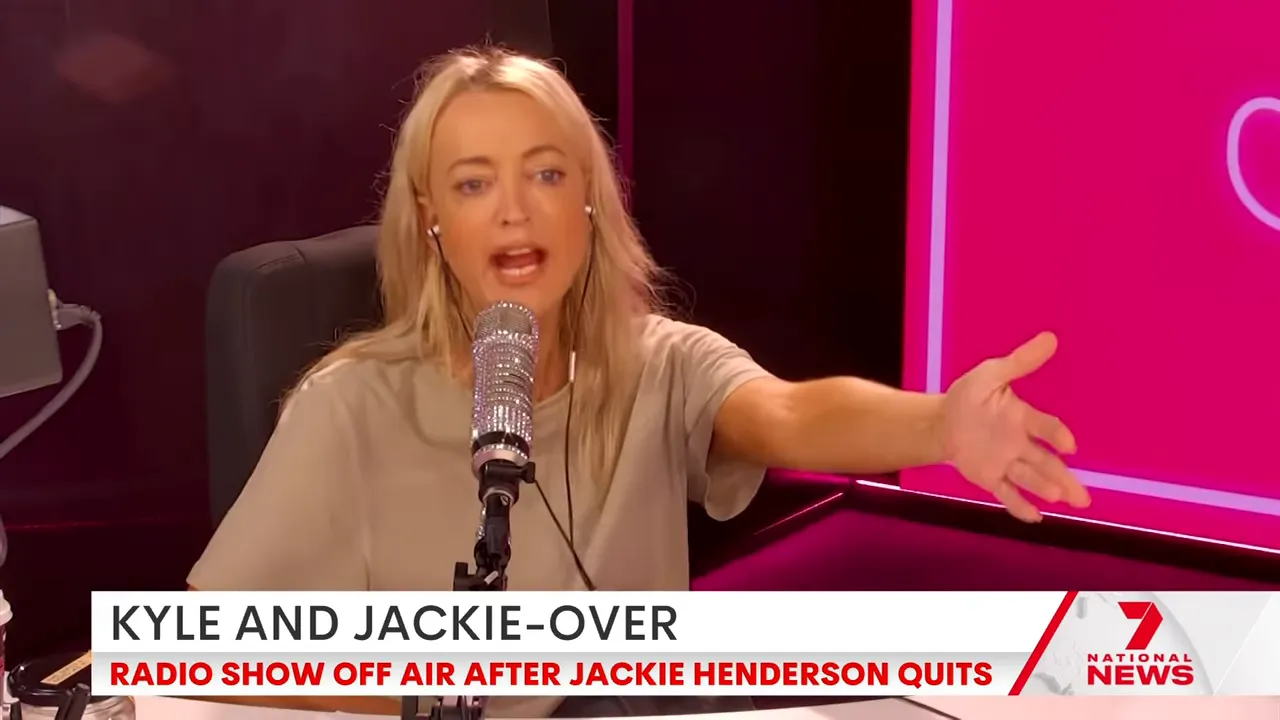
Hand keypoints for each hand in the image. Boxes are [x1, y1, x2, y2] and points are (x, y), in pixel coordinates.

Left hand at [940, 332, 1089, 521]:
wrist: (941, 421)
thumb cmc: (969, 396)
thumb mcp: (991, 374)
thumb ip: (1020, 362)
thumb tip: (1050, 338)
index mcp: (1023, 418)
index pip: (1045, 427)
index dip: (1057, 435)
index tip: (1068, 444)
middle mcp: (1020, 444)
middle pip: (1046, 462)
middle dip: (1064, 478)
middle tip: (1083, 496)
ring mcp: (1006, 463)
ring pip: (1031, 478)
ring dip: (1045, 488)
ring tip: (1061, 498)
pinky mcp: (990, 477)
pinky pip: (1008, 493)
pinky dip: (1021, 506)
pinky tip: (1035, 518)